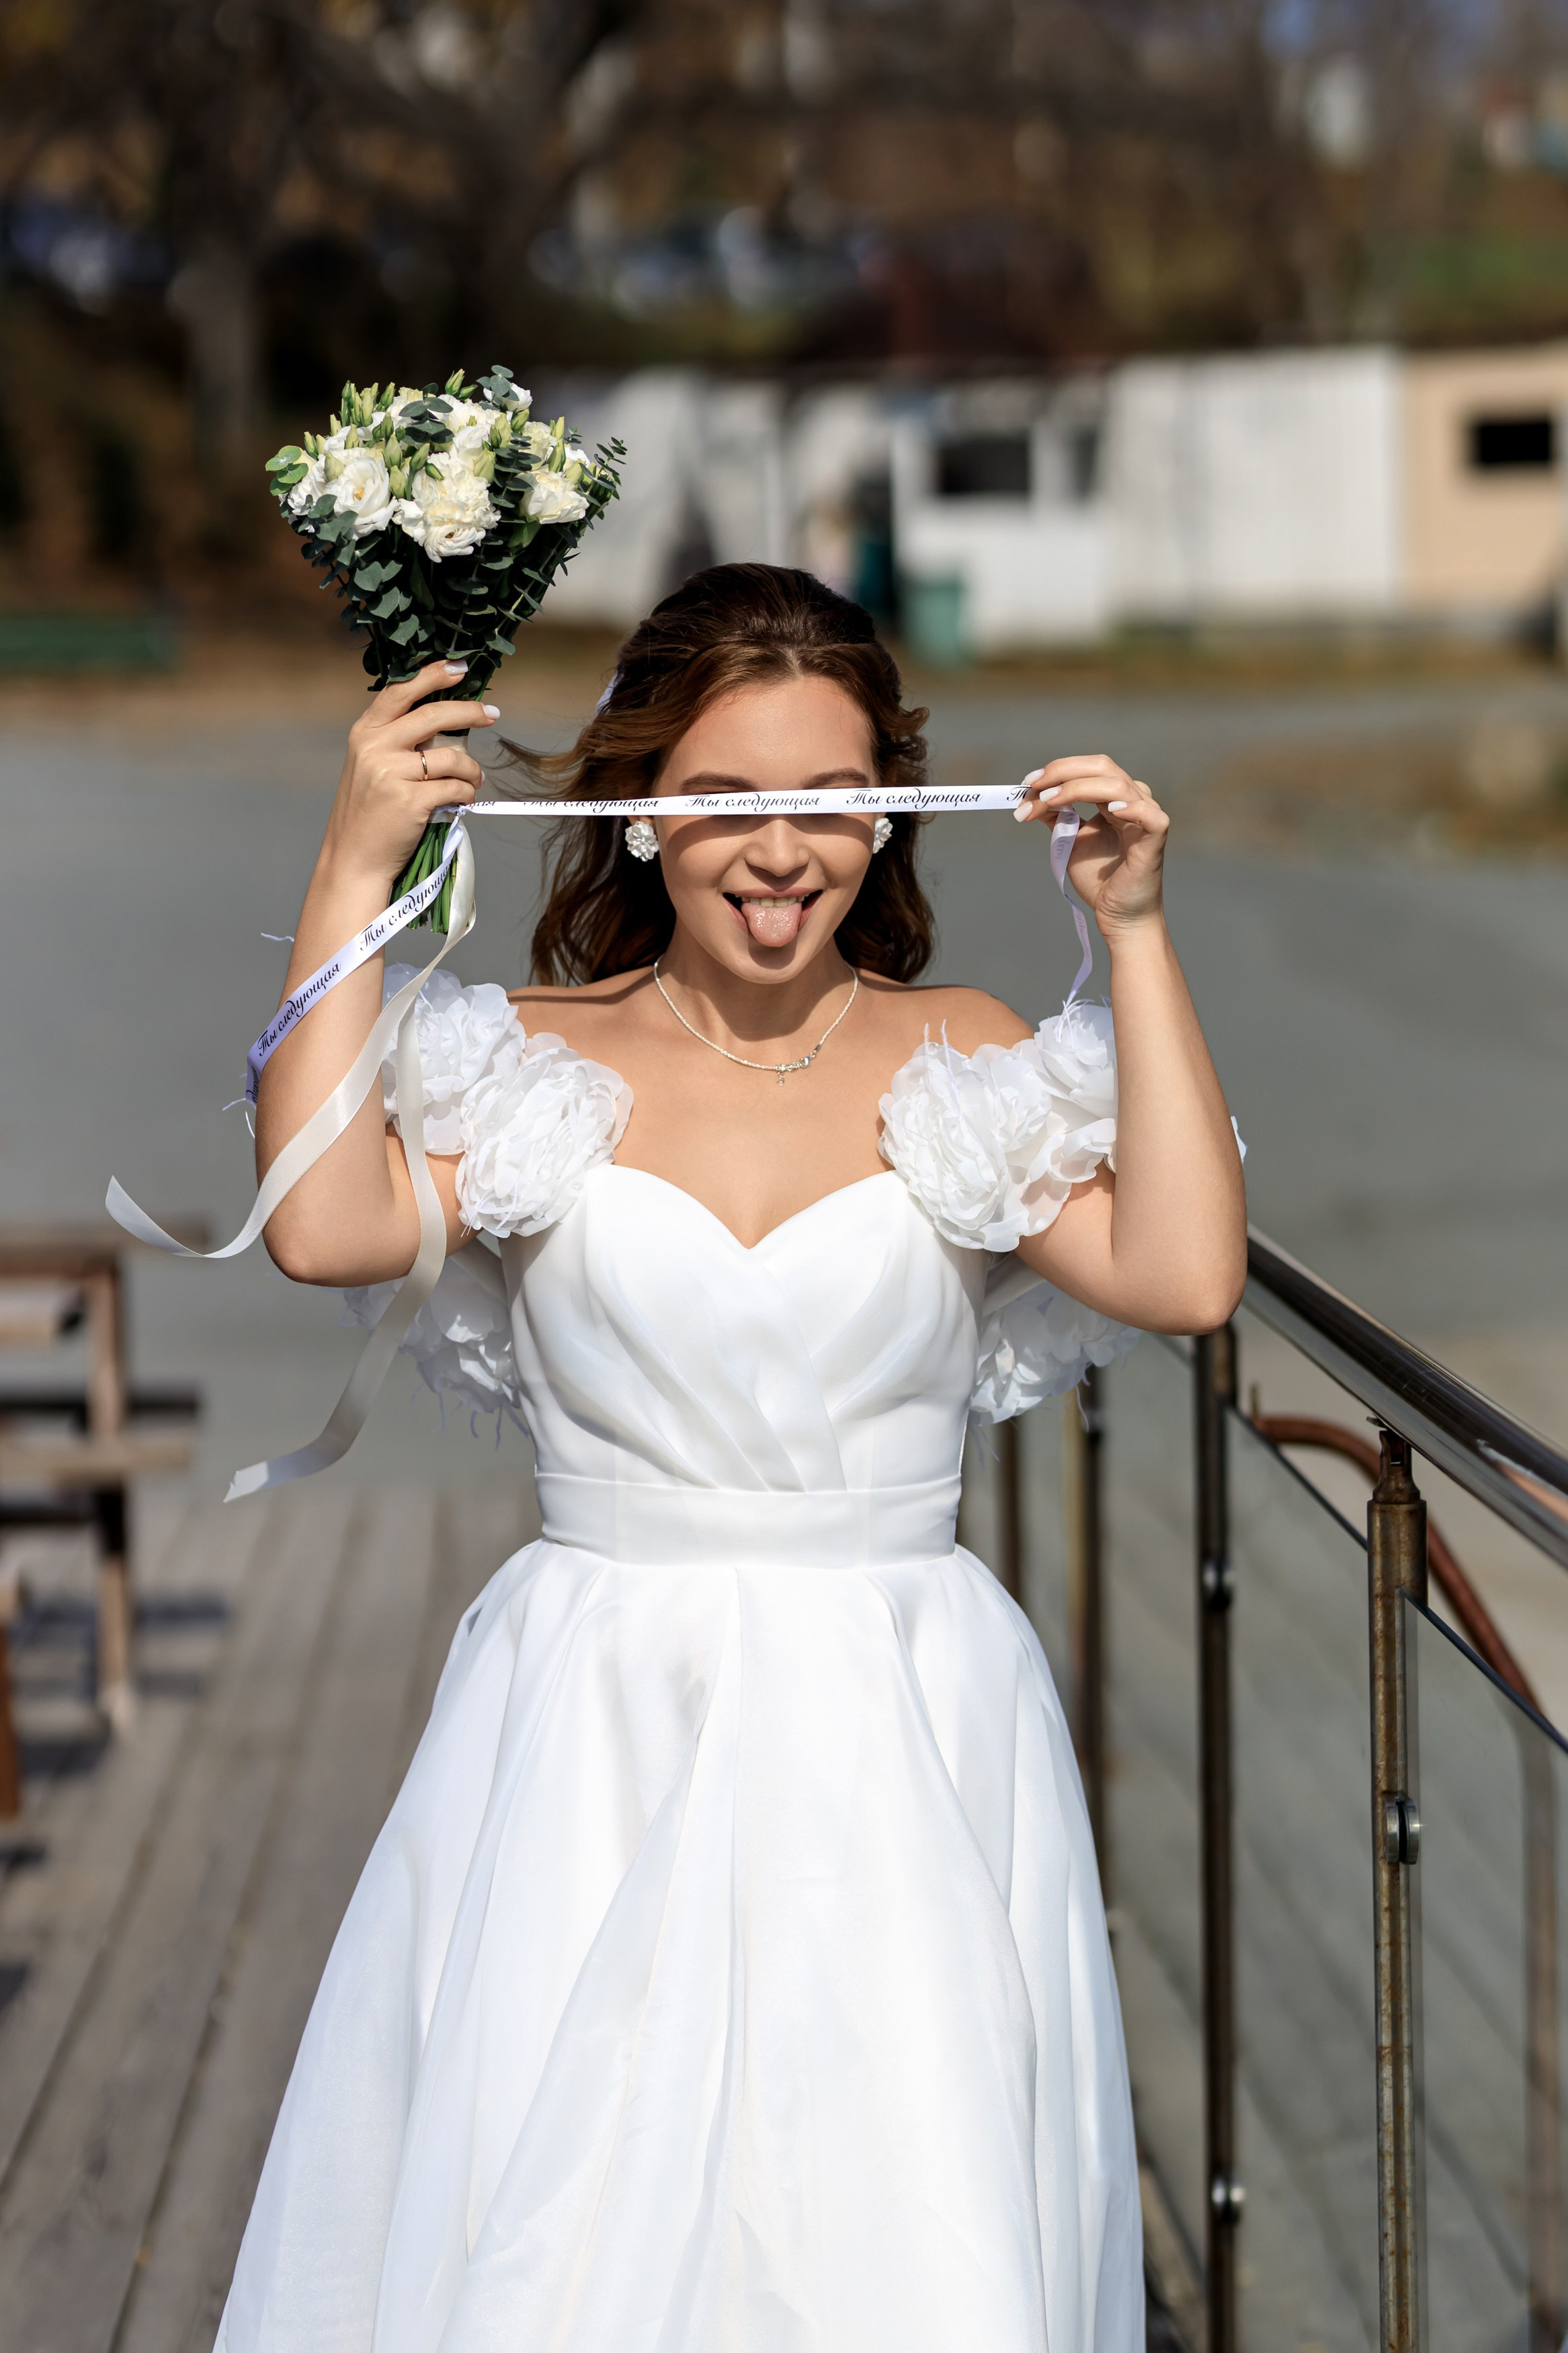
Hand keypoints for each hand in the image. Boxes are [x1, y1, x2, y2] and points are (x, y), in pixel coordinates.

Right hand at [319, 660, 496, 888]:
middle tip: (492, 713)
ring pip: (452, 757)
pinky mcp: (410, 801)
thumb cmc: (369, 813)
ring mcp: (391, 773)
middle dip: (470, 711)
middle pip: (433, 715)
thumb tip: (447, 722)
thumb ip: (397, 741)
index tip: (459, 668)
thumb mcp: (370, 766)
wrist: (354, 858)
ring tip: (475, 779)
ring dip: (472, 769)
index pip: (400, 691)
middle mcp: (375, 747)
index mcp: (365, 733)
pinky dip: (466, 794)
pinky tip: (464, 801)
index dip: (432, 675)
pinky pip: (455, 788)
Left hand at [1015, 754, 1169, 938]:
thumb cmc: (1099, 880)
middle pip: (1103, 767)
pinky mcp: (1156, 839)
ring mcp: (1146, 818)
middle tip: (1034, 786)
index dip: (1059, 769)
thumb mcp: (1070, 841)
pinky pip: (1150, 815)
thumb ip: (1056, 816)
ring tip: (1050, 800)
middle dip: (1064, 771)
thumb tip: (1031, 796)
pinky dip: (1132, 808)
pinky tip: (1110, 809)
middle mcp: (1133, 800)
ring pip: (1118, 785)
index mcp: (1114, 798)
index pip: (1089, 768)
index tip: (1028, 782)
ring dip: (1079, 788)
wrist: (1118, 915)